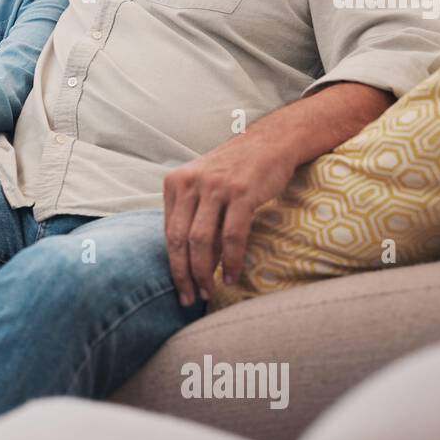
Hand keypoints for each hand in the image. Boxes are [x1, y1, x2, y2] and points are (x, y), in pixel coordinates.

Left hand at [162, 132, 297, 306]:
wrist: (270, 142)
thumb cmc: (236, 170)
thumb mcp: (203, 185)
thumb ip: (192, 216)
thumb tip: (189, 262)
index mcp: (175, 183)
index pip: (169, 233)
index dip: (173, 265)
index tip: (180, 287)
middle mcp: (190, 183)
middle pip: (180, 240)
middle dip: (183, 275)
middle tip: (189, 298)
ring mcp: (215, 187)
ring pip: (201, 241)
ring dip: (204, 272)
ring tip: (210, 291)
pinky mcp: (241, 193)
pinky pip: (231, 236)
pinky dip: (230, 260)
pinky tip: (231, 276)